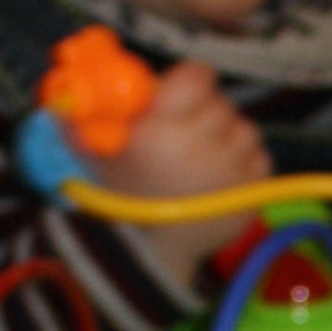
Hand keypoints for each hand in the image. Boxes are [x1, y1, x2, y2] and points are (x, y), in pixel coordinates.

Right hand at [93, 63, 269, 292]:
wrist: (149, 254)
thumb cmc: (120, 197)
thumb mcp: (96, 152)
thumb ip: (89, 114)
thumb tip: (71, 83)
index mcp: (161, 130)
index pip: (198, 76)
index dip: (190, 84)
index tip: (179, 98)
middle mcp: (199, 146)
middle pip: (221, 103)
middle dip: (204, 115)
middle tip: (185, 136)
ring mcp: (231, 170)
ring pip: (245, 129)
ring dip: (227, 139)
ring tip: (202, 160)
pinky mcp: (252, 191)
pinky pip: (260, 157)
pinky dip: (244, 163)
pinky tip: (218, 177)